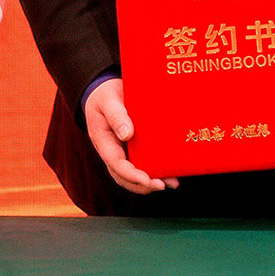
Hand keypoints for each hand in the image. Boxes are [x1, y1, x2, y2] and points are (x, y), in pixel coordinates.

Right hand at [84, 78, 176, 194]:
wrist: (107, 91)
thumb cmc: (106, 95)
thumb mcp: (108, 100)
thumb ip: (116, 116)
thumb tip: (127, 134)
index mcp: (102, 141)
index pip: (115, 164)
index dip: (131, 175)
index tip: (147, 180)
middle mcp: (112, 151)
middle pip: (124, 176)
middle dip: (143, 185)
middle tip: (162, 185)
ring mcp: (122, 151)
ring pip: (135, 174)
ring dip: (152, 182)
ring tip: (172, 183)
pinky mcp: (134, 149)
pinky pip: (143, 163)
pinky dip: (157, 171)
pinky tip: (171, 175)